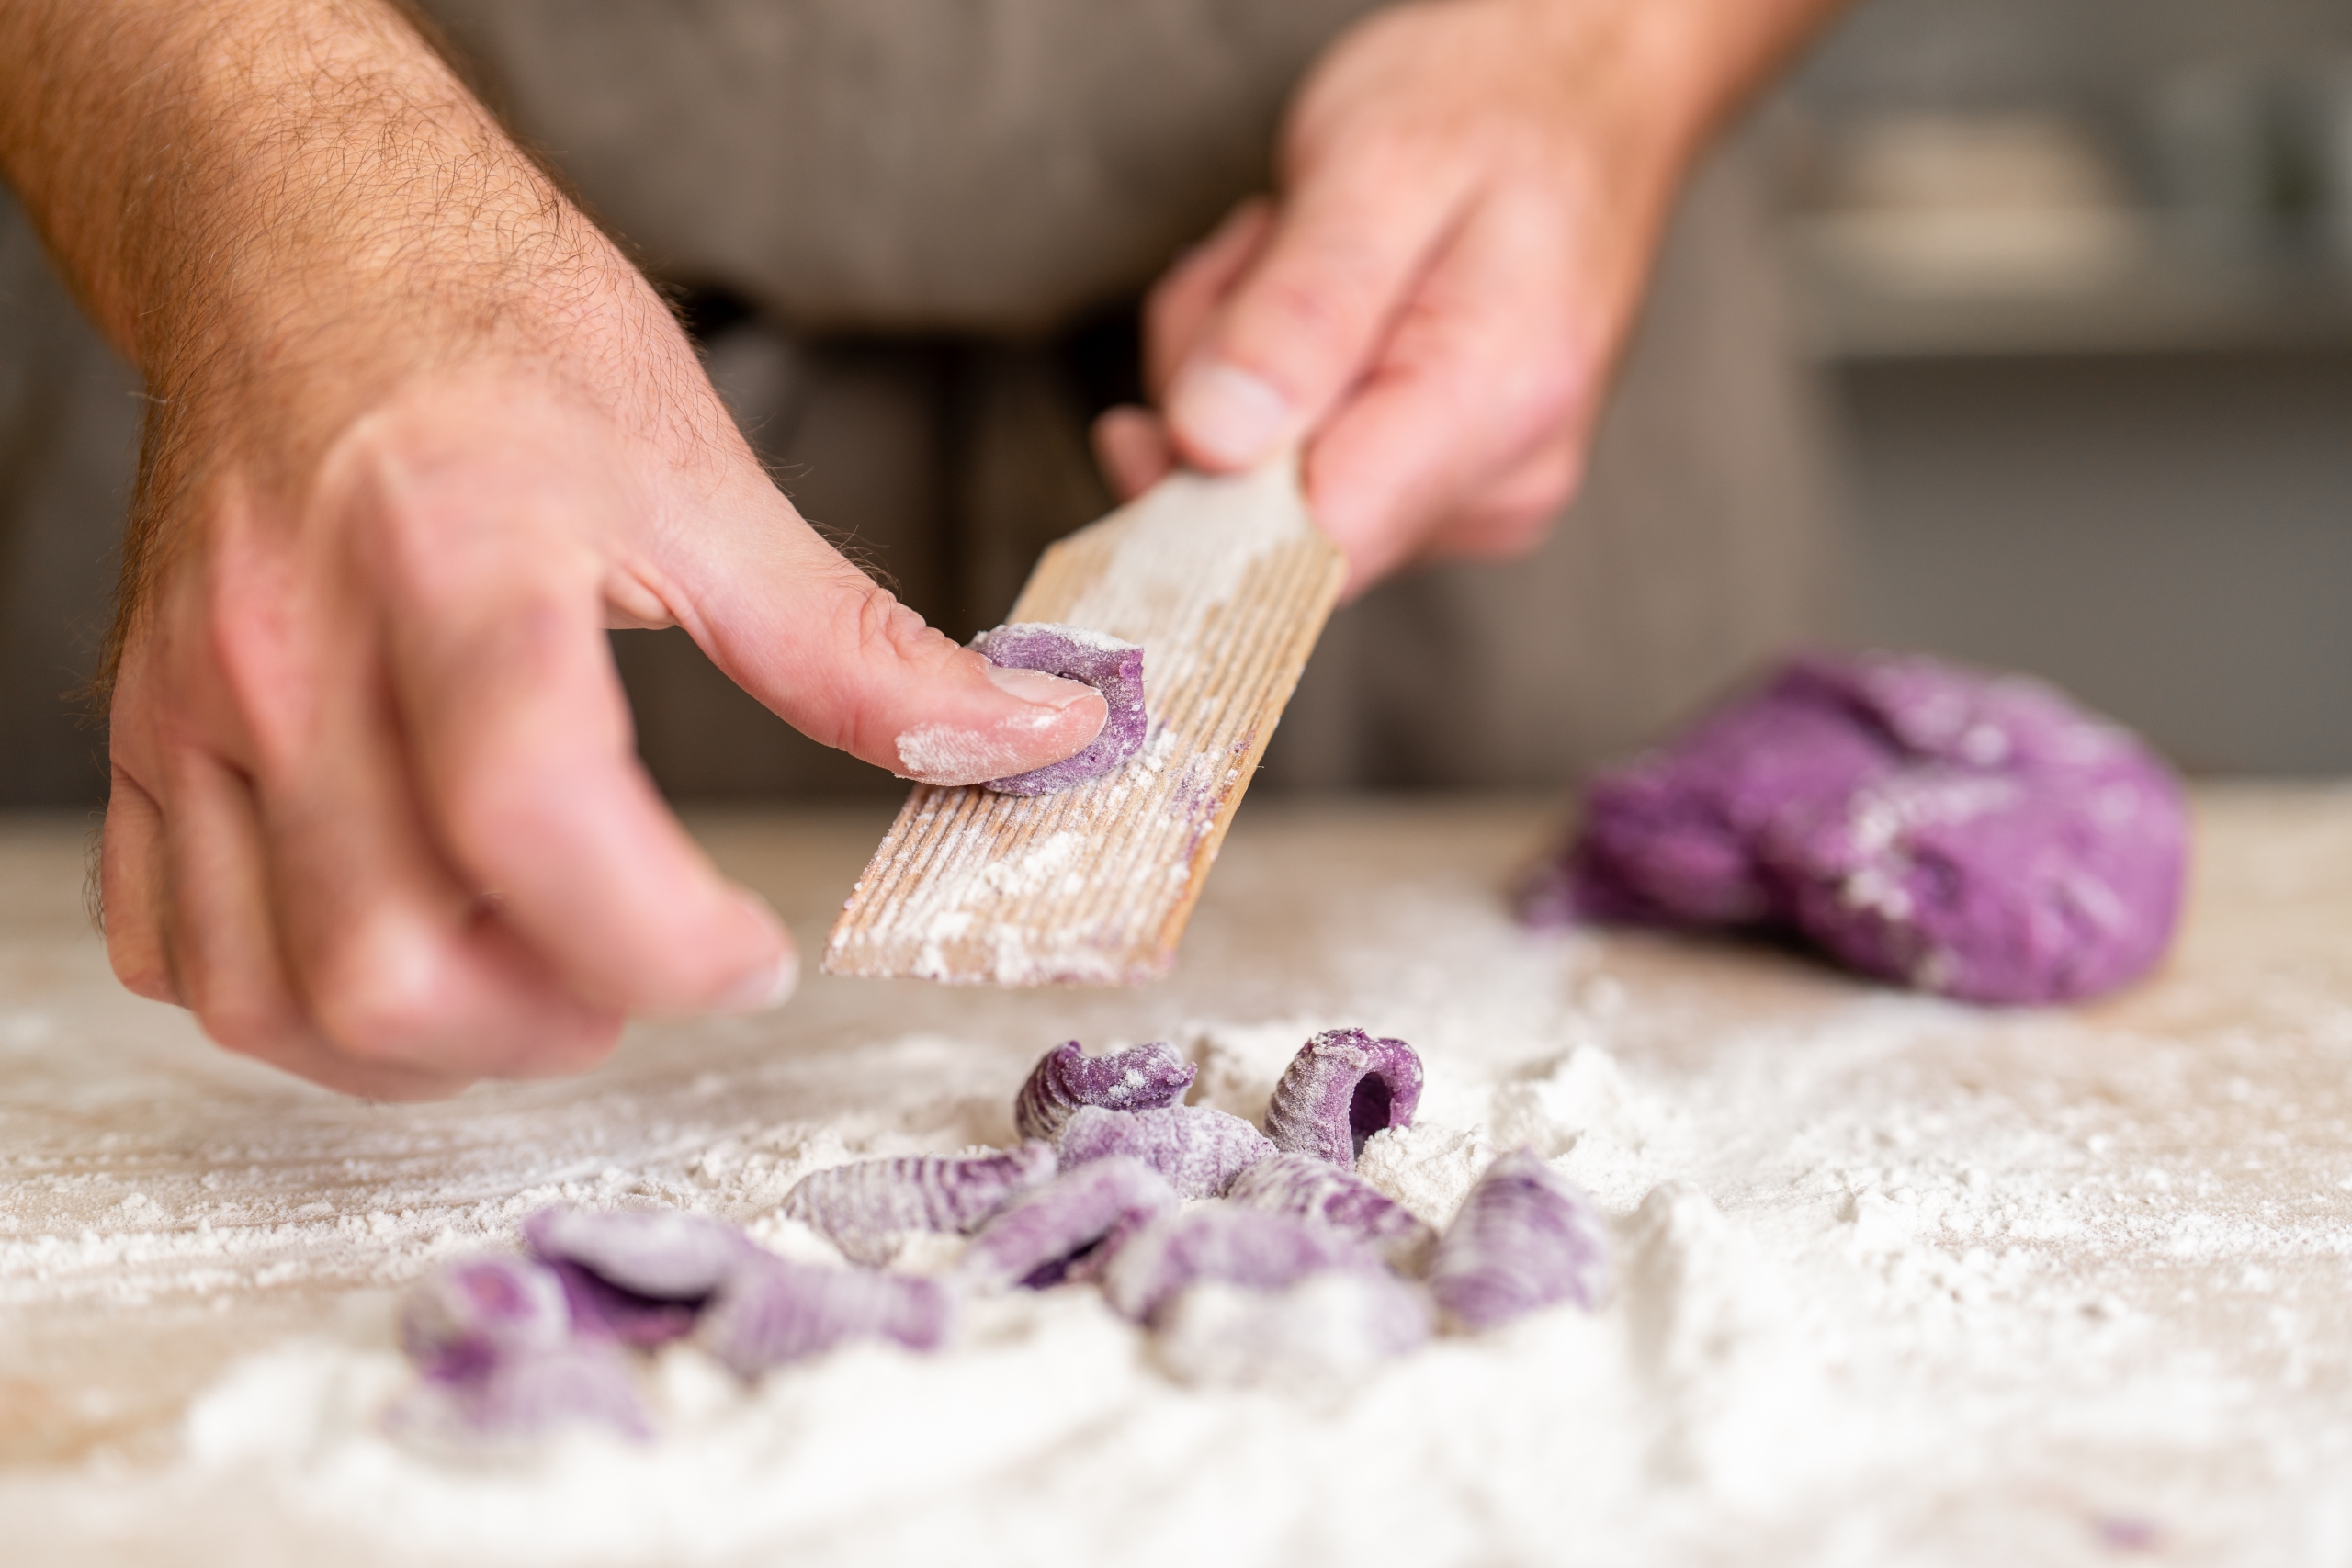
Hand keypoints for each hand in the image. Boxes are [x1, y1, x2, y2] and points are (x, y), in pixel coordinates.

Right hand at [3, 1, 1104, 1098]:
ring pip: (271, 997)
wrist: (298, 238)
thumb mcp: (704, 470)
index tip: (752, 955)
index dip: (663, 941)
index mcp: (459, 568)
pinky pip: (176, 951)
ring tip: (544, 978)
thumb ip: (857, 645)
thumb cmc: (496, 332)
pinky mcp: (142, 732)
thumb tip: (1025, 737)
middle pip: (390, 957)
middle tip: (649, 974)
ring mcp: (196, 706)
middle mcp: (296, 653)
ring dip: (434, 1048)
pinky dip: (298, 1008)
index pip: (533, 820)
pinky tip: (410, 946)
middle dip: (557, 1026)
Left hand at [1095, 0, 1841, 593]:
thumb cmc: (1494, 107)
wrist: (1579, 88)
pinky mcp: (1437, 491)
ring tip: (1292, 257)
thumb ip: (1300, 313)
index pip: (1305, 551)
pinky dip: (1265, 387)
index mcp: (1493, 408)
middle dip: (1216, 402)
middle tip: (1260, 264)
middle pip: (1269, 527)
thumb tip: (1213, 445)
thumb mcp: (1379, 165)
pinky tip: (1306, 299)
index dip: (1198, 502)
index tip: (1151, 417)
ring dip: (1234, 376)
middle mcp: (1496, 485)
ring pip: (1266, 498)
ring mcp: (1472, 498)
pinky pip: (1293, 475)